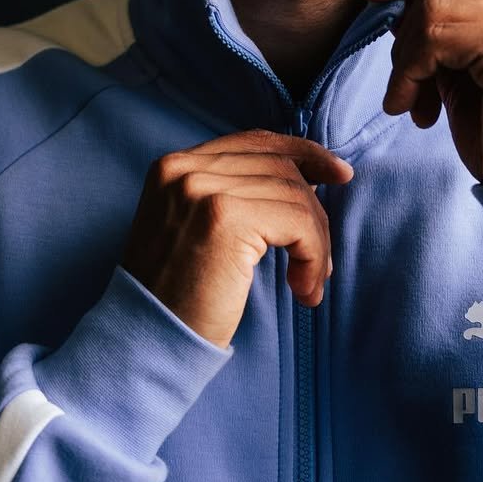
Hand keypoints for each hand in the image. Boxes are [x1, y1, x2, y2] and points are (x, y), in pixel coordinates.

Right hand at [122, 130, 354, 348]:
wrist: (145, 339)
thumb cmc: (177, 294)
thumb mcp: (195, 228)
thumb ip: (235, 195)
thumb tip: (309, 179)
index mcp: (174, 165)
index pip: (254, 141)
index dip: (302, 153)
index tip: (337, 173)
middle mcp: (185, 168)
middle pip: (280, 167)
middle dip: (313, 212)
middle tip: (318, 260)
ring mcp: (202, 189)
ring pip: (295, 196)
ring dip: (315, 243)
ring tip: (308, 283)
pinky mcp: (225, 217)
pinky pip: (297, 222)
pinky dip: (312, 255)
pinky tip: (303, 289)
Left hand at [358, 0, 482, 184]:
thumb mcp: (471, 81)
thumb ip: (447, 41)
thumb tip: (396, 8)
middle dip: (404, 34)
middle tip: (402, 88)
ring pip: (432, 8)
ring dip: (405, 60)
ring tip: (408, 104)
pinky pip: (435, 39)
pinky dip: (409, 73)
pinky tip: (413, 111)